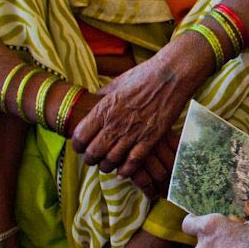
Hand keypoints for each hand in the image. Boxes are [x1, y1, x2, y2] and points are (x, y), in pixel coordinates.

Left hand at [70, 56, 190, 178]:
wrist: (171, 75)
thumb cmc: (143, 75)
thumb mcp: (116, 83)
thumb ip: (103, 95)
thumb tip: (93, 98)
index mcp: (104, 108)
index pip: (80, 136)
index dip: (77, 145)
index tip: (80, 147)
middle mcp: (115, 123)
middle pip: (93, 152)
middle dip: (90, 159)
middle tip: (92, 159)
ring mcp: (133, 132)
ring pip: (112, 160)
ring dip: (107, 166)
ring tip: (107, 165)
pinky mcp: (151, 138)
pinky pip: (134, 161)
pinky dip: (126, 170)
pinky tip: (123, 171)